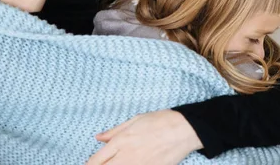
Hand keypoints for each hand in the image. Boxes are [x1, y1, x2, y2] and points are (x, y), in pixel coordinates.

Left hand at [86, 110, 202, 164]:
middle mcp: (126, 156)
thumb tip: (98, 137)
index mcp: (121, 141)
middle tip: (103, 164)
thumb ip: (114, 131)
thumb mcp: (135, 120)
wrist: (184, 130)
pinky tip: (132, 163)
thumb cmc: (161, 121)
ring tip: (120, 161)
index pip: (95, 161)